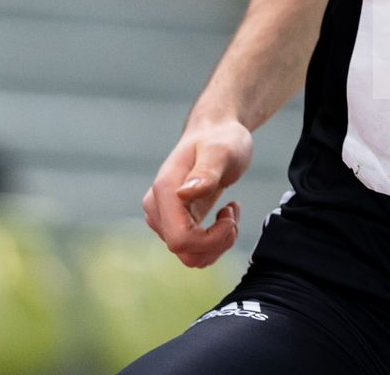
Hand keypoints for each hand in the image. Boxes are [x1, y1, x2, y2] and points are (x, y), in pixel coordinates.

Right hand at [142, 116, 251, 267]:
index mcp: (164, 190)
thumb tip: (184, 195)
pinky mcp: (172, 222)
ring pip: (189, 255)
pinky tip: (225, 216)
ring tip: (231, 213)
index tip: (230, 215)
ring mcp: (162, 217)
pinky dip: (214, 241)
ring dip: (217, 243)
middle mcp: (156, 207)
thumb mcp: (222, 151)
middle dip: (216, 241)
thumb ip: (206, 173)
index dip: (210, 239)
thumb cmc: (221, 139)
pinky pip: (192, 249)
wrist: (216, 132)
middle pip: (184, 251)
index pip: (180, 239)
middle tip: (233, 213)